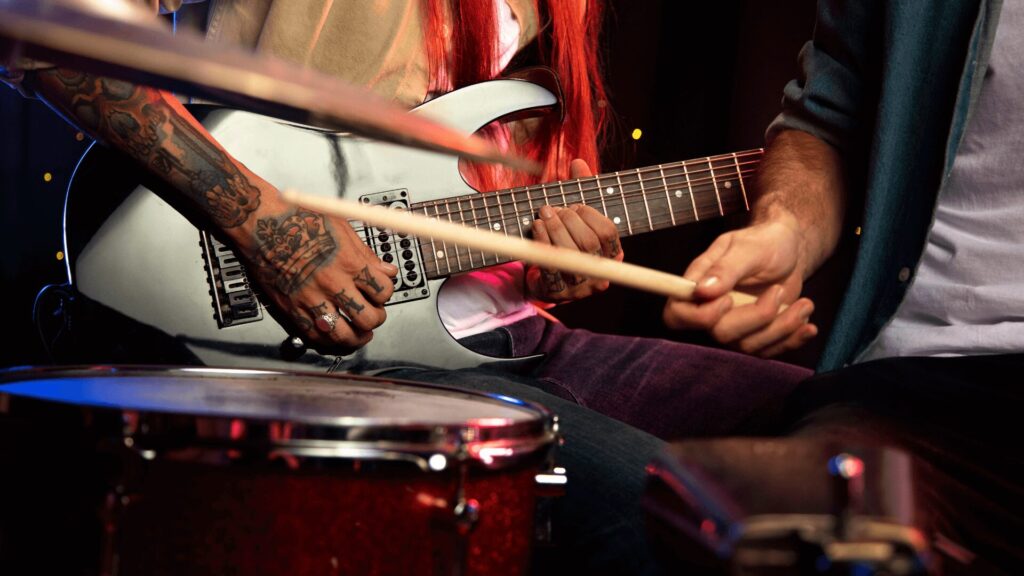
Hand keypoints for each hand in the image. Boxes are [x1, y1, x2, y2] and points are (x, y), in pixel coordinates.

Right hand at [244, 195, 397, 351]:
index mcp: (349, 262)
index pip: (383, 291)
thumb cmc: (299, 219)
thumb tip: (386, 270)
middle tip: (373, 315)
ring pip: (344, 334)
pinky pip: (315, 335)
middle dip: (376, 318)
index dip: (386, 294)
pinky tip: (334, 334)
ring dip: (356, 337)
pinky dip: (329, 339)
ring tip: (359, 333)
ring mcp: (312, 298)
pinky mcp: (292, 307)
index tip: (381, 293)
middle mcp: (332, 283)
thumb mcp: (342, 228)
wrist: (262, 223)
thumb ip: (366, 254)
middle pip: (368, 318)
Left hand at [526, 159, 623, 301]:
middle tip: (553, 208)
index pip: (608, 233)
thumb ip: (582, 190)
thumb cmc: (567, 241)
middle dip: (568, 221)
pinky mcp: (559, 293)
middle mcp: (601, 273)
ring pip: (570, 257)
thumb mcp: (577, 217)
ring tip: (543, 214)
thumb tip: (577, 162)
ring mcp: (580, 286)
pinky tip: (536, 228)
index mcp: (613, 255)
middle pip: (588, 245)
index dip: (590, 215)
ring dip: (554, 230)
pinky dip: (542, 244)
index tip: (575, 205)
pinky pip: (550, 268)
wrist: (547, 278)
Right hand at [663, 215, 817, 356]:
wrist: (790, 250)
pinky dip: (792, 340)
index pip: (677, 315)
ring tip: (805, 304)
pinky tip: (808, 325)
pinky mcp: (755, 336)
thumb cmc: (765, 242)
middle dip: (757, 317)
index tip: (728, 300)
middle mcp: (711, 310)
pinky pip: (768, 351)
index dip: (700, 317)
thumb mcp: (748, 247)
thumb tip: (702, 290)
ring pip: (748, 346)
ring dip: (782, 327)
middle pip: (720, 334)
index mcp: (698, 284)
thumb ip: (726, 268)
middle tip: (778, 291)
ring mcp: (733, 325)